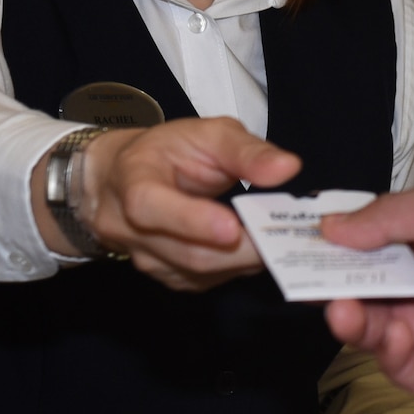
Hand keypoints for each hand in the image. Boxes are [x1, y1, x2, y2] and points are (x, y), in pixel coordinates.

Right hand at [31, 117, 300, 290]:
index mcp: (132, 180)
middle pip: (188, 253)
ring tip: (280, 237)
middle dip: (242, 249)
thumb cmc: (169, 151)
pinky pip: (208, 280)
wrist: (126, 179)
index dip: (191, 220)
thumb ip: (246, 150)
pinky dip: (238, 266)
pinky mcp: (169, 278)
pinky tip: (257, 247)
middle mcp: (130, 228)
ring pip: (202, 273)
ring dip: (245, 260)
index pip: (150, 207)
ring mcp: (148, 260)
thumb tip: (287, 167)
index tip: (232, 227)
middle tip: (285, 234)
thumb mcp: (207, 132)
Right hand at [321, 183, 413, 411]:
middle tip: (305, 276)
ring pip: (386, 327)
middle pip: (383, 286)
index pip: (391, 240)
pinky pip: (404, 367)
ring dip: (356, 316)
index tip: (310, 239)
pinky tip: (374, 328)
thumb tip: (335, 225)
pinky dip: (381, 350)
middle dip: (344, 280)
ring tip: (337, 307)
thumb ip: (391, 217)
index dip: (352, 241)